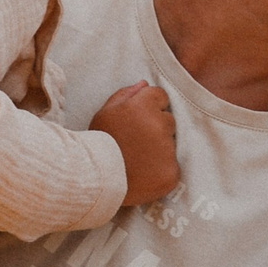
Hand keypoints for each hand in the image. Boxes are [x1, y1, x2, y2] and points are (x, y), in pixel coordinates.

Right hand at [90, 81, 178, 205]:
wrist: (95, 182)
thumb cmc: (98, 144)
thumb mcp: (104, 114)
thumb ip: (126, 95)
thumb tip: (145, 84)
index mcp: (143, 105)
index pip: (161, 96)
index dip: (149, 108)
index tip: (136, 121)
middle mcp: (159, 124)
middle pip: (168, 120)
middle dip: (155, 128)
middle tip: (134, 143)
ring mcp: (168, 150)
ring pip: (171, 144)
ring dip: (159, 149)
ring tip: (137, 160)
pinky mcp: (171, 173)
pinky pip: (172, 167)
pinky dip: (161, 171)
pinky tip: (144, 174)